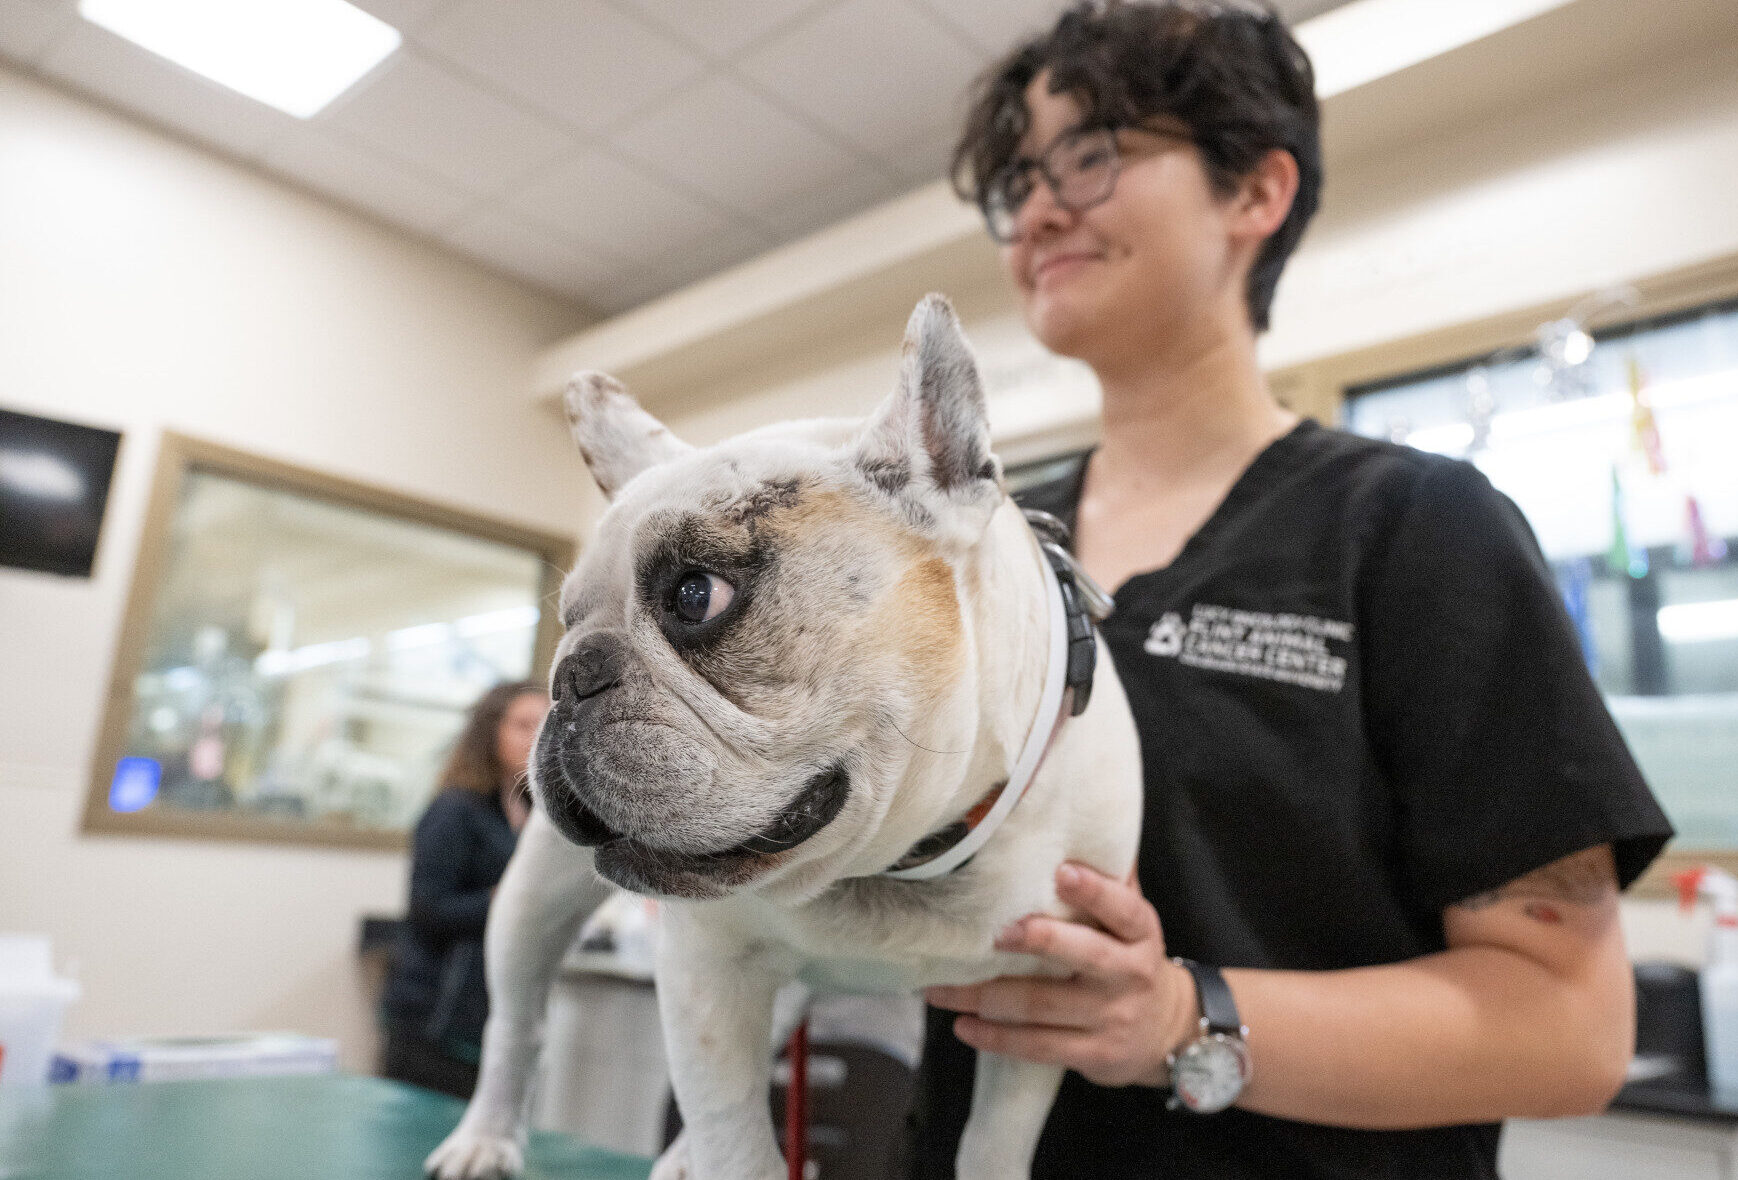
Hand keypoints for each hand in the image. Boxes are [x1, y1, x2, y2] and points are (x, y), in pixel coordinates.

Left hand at [925, 862, 1198, 1087]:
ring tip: (941, 987)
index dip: (1094, 891)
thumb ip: (1108, 880)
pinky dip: (997, 1037)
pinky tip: (963, 1026)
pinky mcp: (1093, 1053)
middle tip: (996, 932)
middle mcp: (1128, 973)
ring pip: (1044, 1006)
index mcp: (1139, 932)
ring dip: (987, 996)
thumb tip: (1072, 818)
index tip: (1061, 871)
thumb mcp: (1131, 922)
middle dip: (1041, 941)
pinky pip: (1038, 1045)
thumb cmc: (1129, 959)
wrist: (1168, 1030)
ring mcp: (1110, 1017)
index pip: (1122, 908)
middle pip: (1085, 955)